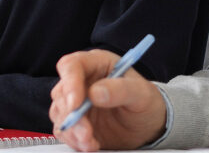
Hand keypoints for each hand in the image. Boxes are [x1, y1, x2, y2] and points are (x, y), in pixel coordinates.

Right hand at [50, 49, 166, 151]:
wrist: (148, 124)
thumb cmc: (145, 101)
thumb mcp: (141, 93)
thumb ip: (121, 89)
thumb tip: (96, 93)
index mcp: (96, 64)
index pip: (72, 65)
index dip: (69, 82)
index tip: (75, 103)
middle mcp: (82, 81)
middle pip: (61, 92)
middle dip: (71, 115)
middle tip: (86, 132)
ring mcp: (77, 102)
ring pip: (59, 113)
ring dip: (72, 130)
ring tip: (90, 141)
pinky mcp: (76, 121)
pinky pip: (64, 130)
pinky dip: (74, 140)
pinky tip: (90, 144)